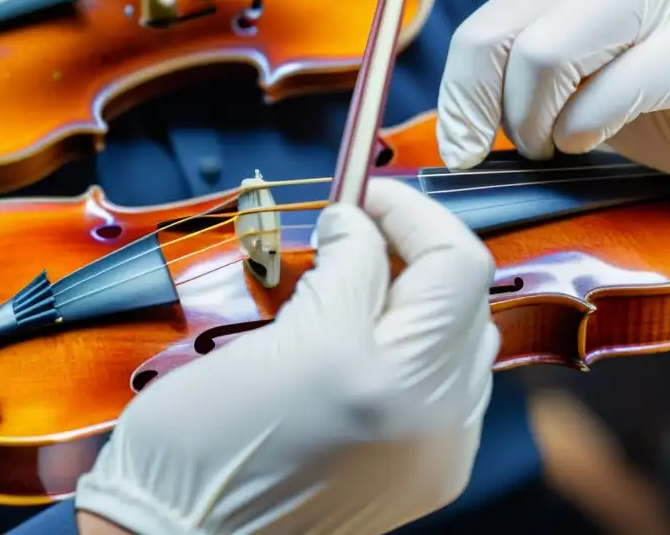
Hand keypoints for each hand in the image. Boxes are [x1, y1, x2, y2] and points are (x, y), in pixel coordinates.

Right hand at [74, 178, 498, 534]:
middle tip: (353, 233)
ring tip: (354, 288)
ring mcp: (438, 454)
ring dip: (416, 296)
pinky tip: (365, 345)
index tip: (363, 194)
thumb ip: (343, 268)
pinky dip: (416, 344)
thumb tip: (361, 223)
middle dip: (412, 251)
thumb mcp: (277, 337)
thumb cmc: (205, 446)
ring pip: (459, 337)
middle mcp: (440, 426)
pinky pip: (447, 384)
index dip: (411, 213)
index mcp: (402, 386)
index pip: (454, 265)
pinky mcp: (425, 473)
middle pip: (464, 298)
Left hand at [437, 0, 669, 219]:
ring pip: (552, 58)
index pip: (487, 26)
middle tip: (530, 149)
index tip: (459, 150)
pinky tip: (603, 140)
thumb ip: (513, 77)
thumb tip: (443, 124)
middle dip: (505, 115)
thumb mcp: (571, 82)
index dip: (460, 96)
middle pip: (516, 43)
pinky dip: (590, 132)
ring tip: (569, 143)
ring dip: (547, 127)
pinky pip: (614, 93)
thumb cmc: (657, 105)